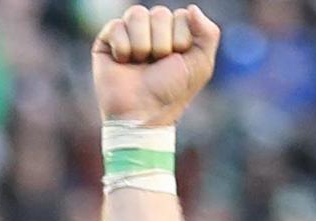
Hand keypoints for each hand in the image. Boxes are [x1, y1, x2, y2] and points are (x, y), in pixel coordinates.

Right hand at [92, 3, 219, 127]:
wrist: (143, 114)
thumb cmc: (172, 92)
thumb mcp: (201, 65)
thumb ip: (209, 33)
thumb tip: (192, 8)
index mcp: (174, 31)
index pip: (181, 16)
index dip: (181, 40)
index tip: (176, 62)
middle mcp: (151, 29)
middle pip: (159, 13)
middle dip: (162, 44)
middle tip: (156, 65)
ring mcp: (129, 33)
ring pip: (137, 14)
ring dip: (142, 45)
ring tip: (139, 64)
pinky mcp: (107, 40)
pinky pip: (116, 26)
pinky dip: (123, 49)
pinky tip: (123, 63)